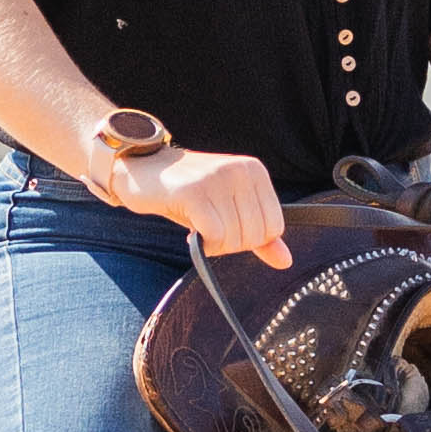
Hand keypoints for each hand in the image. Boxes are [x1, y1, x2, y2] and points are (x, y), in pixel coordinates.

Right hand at [122, 140, 290, 266]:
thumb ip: (260, 235)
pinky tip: (191, 233)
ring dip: (215, 245)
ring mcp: (218, 179)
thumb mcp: (230, 210)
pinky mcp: (195, 192)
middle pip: (255, 236)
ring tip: (199, 228)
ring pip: (234, 238)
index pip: (275, 227)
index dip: (250, 240)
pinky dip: (203, 244)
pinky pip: (214, 236)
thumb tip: (286, 262)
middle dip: (231, 244)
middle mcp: (241, 171)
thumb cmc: (190, 194)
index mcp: (255, 172)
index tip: (227, 229)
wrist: (144, 169)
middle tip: (209, 230)